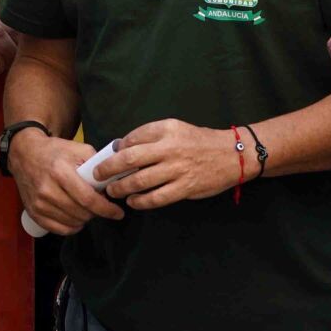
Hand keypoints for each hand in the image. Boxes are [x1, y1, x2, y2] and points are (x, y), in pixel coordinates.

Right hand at [8, 129, 121, 234]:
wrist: (25, 154)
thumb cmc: (54, 151)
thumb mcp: (77, 149)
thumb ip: (96, 164)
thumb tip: (112, 182)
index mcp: (60, 172)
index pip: (88, 199)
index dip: (106, 209)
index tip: (118, 213)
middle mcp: (48, 190)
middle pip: (81, 213)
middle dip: (97, 212)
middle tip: (100, 205)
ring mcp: (39, 203)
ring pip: (72, 223)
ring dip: (85, 219)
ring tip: (87, 208)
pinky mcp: (34, 213)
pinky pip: (59, 230)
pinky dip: (72, 227)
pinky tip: (76, 218)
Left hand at [94, 119, 253, 210]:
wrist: (232, 154)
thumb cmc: (199, 141)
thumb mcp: (175, 128)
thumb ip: (151, 136)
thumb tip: (123, 148)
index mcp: (166, 129)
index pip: (133, 138)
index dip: (116, 150)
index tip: (108, 157)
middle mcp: (169, 148)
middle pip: (130, 159)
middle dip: (109, 169)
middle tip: (98, 175)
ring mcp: (177, 169)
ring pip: (140, 181)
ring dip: (121, 188)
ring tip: (113, 191)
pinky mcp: (185, 188)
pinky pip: (156, 198)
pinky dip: (141, 201)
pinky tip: (133, 201)